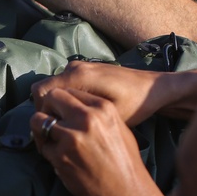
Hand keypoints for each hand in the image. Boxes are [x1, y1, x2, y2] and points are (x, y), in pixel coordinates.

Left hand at [31, 89, 150, 195]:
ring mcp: (71, 137)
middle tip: (49, 123)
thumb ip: (95, 113)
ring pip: (38, 121)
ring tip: (50, 141)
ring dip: (40, 131)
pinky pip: (43, 147)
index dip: (61, 102)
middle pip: (51, 98)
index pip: (68, 90)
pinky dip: (48, 153)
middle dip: (46, 109)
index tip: (60, 113)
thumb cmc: (125, 162)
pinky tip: (60, 160)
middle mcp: (86, 118)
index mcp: (102, 107)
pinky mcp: (60, 156)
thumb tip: (71, 106)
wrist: (128, 194)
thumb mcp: (118, 127)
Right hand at [32, 62, 196, 125]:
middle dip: (48, 110)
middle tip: (61, 128)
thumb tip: (53, 126)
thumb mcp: (107, 115)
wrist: (156, 88)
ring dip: (57, 105)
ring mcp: (80, 66)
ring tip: (71, 122)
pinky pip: (65, 85)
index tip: (54, 128)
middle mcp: (75, 67)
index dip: (42, 112)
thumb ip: (78, 116)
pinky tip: (80, 111)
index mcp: (78, 76)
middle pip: (44, 90)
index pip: (40, 92)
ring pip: (54, 88)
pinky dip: (66, 98)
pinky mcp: (85, 70)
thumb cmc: (136, 104)